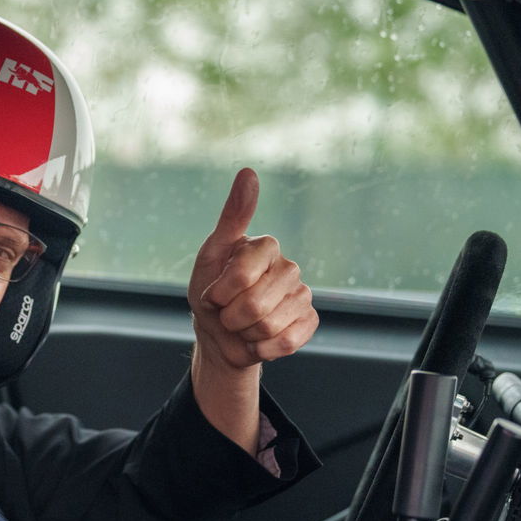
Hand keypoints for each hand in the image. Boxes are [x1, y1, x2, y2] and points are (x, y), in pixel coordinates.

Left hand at [188, 167, 317, 371]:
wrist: (220, 335)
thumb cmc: (211, 292)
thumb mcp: (211, 254)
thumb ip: (232, 217)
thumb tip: (249, 171)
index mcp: (266, 246)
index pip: (242, 274)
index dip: (219, 292)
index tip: (212, 293)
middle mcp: (289, 267)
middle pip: (255, 304)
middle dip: (230, 317)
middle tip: (226, 312)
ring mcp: (302, 295)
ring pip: (269, 326)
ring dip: (245, 334)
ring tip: (242, 324)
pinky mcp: (309, 322)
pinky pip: (285, 342)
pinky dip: (262, 348)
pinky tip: (258, 340)